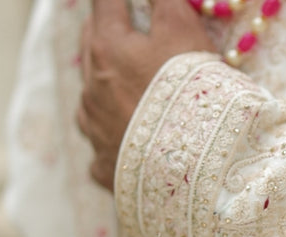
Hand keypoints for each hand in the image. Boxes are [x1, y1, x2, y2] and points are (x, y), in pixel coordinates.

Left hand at [77, 0, 214, 189]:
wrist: (196, 167)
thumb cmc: (192, 96)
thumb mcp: (183, 32)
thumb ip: (164, 1)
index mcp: (106, 49)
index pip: (104, 2)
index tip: (128, 0)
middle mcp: (91, 90)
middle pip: (90, 47)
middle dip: (105, 33)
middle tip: (123, 28)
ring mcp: (95, 132)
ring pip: (89, 100)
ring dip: (103, 88)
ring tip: (124, 91)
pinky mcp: (105, 169)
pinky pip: (100, 151)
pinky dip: (112, 142)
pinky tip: (127, 145)